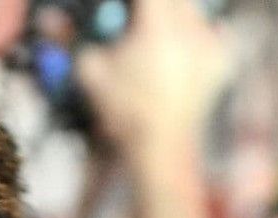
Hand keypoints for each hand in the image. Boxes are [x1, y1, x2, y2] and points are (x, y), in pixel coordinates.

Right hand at [77, 0, 232, 151]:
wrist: (160, 143)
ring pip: (194, 11)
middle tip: (138, 19)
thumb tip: (54, 20)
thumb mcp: (91, 73)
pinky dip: (198, 33)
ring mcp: (211, 43)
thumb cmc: (123, 109)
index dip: (132, 1)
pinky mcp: (222, 59)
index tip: (122, 7)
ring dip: (175, 14)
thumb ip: (78, 40)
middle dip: (154, 5)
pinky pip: (214, 30)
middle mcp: (189, 29)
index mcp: (156, 27)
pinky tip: (183, 48)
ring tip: (156, 36)